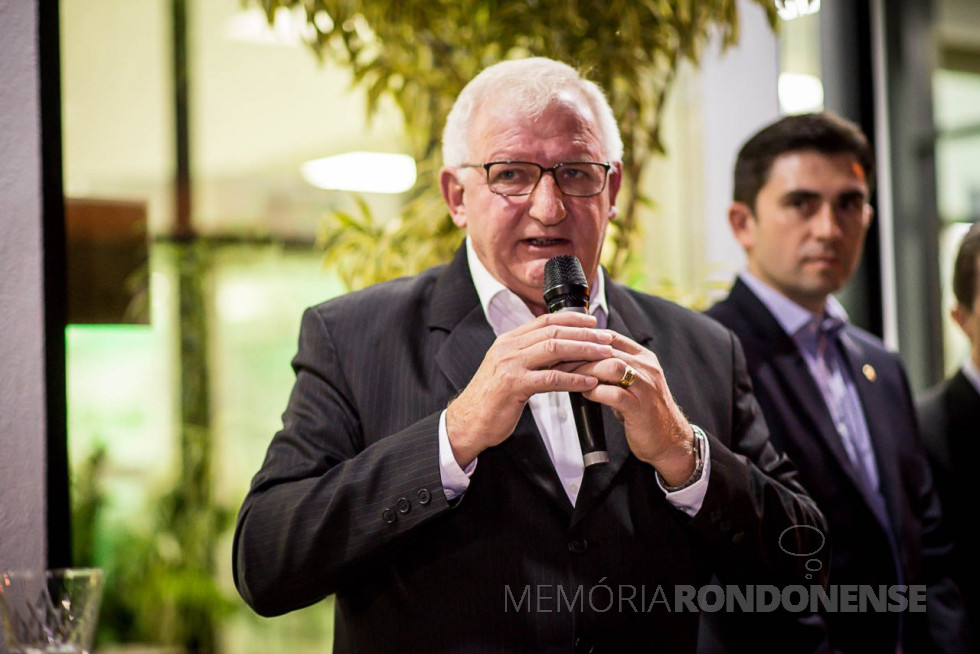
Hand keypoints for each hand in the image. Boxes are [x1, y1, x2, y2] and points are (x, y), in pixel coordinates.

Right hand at [445, 311, 613, 467]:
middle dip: (585, 334)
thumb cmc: (492, 399)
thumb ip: (530, 356)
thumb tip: (562, 350)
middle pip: (554, 332)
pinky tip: (590, 382)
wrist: (467, 422)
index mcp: (508, 341)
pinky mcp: (514, 385)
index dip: (572, 319)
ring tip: (604, 356)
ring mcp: (510, 365)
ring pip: (555, 350)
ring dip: (584, 352)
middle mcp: (508, 348)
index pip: (545, 321)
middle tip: (607, 339)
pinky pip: (551, 378)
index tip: (593, 323)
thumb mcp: (509, 370)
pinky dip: (574, 379)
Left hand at [573, 331, 696, 486]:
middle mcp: (647, 368)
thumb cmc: (646, 413)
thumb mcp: (633, 385)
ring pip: (612, 366)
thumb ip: (614, 371)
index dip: (587, 338)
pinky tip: (584, 393)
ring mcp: (645, 387)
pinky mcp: (640, 407)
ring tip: (569, 377)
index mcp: (644, 359)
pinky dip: (595, 392)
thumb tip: (583, 362)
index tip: (566, 344)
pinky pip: (614, 393)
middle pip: (609, 350)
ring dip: (586, 370)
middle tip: (558, 361)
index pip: (612, 337)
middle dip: (580, 354)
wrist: (670, 441)